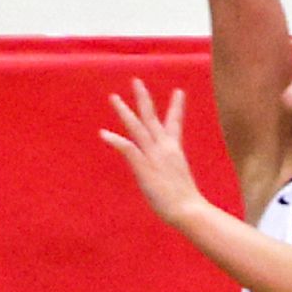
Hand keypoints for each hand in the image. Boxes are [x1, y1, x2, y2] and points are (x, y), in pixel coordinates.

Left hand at [99, 79, 209, 226]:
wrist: (188, 210)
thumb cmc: (186, 203)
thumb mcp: (179, 181)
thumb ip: (172, 173)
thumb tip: (172, 179)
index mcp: (175, 151)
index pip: (175, 124)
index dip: (176, 107)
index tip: (178, 91)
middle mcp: (165, 148)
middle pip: (152, 117)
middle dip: (143, 98)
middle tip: (136, 81)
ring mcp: (154, 156)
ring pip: (137, 127)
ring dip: (124, 111)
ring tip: (113, 97)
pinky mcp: (144, 167)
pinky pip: (128, 148)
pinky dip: (115, 140)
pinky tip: (103, 133)